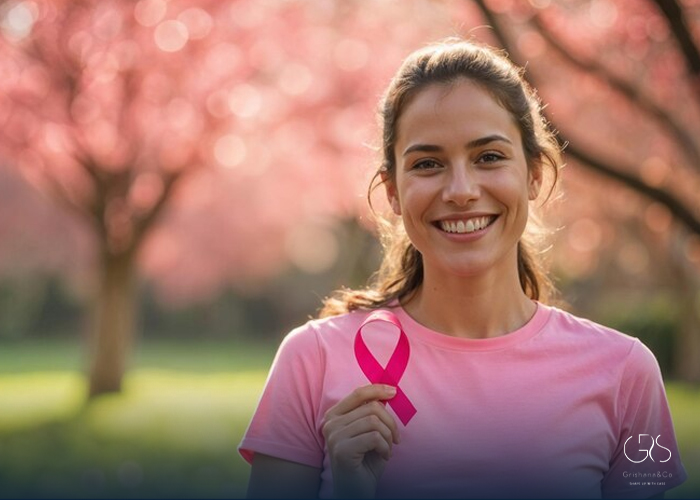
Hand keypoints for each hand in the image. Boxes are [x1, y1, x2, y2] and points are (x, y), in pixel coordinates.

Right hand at [322, 384, 400, 498]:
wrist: (356, 491)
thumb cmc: (365, 462)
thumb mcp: (369, 432)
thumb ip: (371, 413)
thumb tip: (385, 394)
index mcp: (334, 416)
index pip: (358, 394)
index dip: (377, 389)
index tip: (393, 392)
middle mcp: (330, 423)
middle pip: (371, 407)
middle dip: (390, 423)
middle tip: (395, 439)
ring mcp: (334, 436)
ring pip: (374, 421)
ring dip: (388, 437)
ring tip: (387, 449)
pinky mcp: (341, 450)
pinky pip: (374, 437)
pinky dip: (385, 447)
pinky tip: (383, 456)